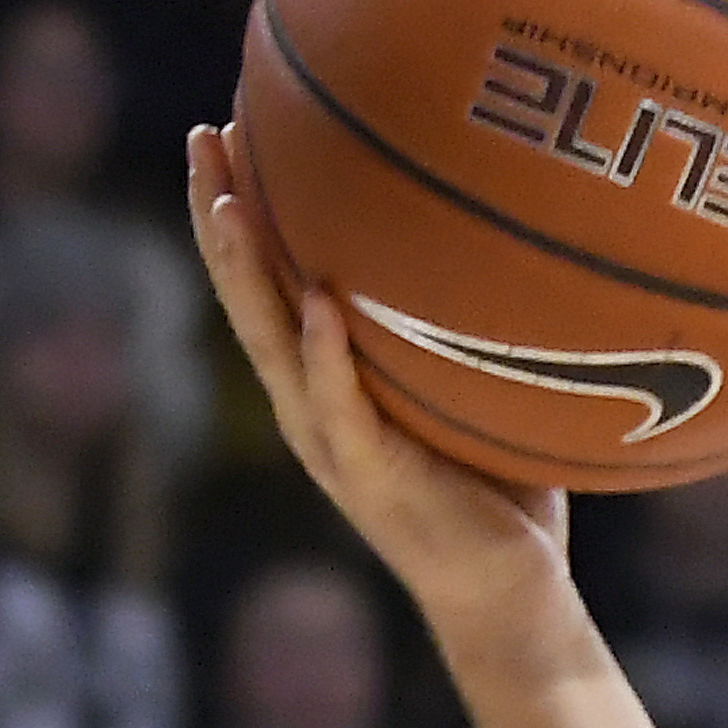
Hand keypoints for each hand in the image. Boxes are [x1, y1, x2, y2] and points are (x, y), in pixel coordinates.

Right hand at [185, 125, 571, 647]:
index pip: (270, 281)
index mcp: (327, 384)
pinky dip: (328, 358)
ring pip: (271, 345)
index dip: (240, 210)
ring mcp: (334, 444)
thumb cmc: (504, 493)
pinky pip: (343, 409)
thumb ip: (476, 330)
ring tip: (224, 201)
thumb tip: (524, 238)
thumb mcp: (479, 394)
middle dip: (218, 215)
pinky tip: (319, 306)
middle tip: (204, 133)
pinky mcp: (373, 479)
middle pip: (247, 296)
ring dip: (245, 272)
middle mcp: (313, 407)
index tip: (227, 129)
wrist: (510, 598)